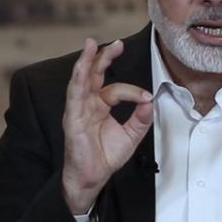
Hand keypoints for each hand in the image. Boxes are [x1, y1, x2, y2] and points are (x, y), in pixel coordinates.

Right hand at [61, 38, 153, 213]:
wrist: (92, 177)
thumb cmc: (105, 156)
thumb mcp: (131, 136)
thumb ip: (141, 119)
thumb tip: (149, 102)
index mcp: (100, 105)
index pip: (116, 89)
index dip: (133, 91)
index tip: (146, 97)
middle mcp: (88, 103)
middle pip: (94, 74)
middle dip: (104, 57)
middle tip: (117, 43)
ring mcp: (78, 109)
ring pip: (81, 79)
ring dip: (86, 61)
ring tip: (90, 45)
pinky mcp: (72, 118)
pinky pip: (74, 95)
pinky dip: (78, 79)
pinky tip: (81, 67)